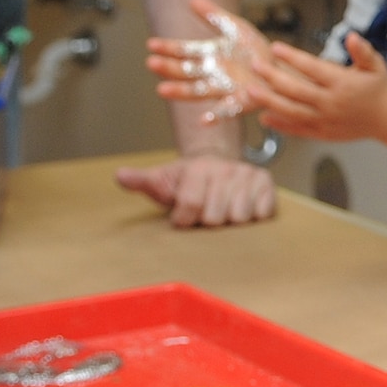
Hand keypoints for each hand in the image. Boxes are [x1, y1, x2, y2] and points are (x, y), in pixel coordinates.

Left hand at [115, 155, 275, 227]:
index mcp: (198, 168)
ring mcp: (248, 175)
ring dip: (229, 221)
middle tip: (206, 211)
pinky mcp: (267, 183)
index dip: (185, 219)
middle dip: (207, 220)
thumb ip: (141, 181)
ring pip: (239, 218)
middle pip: (215, 217)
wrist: (217, 165)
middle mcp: (225, 169)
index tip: (183, 215)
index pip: (190, 206)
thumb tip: (119, 176)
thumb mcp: (162, 180)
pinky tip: (242, 207)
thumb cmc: (188, 180)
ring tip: (223, 210)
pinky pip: (262, 214)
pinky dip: (252, 216)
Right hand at [145, 0, 275, 123]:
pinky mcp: (241, 102)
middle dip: (168, 68)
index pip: (183, 51)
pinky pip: (226, 110)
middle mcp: (212, 74)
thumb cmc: (256, 50)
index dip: (168, 48)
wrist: (281, 67)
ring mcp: (225, 89)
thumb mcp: (235, 28)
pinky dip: (215, 115)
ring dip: (180, 91)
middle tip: (151, 63)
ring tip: (162, 90)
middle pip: (186, 72)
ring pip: (198, 91)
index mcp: (209, 56)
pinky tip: (202, 120)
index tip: (151, 45)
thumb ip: (214, 15)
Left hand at [249, 34, 386, 142]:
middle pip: (296, 90)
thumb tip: (351, 36)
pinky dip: (280, 124)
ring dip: (269, 101)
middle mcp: (332, 103)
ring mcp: (326, 120)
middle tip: (255, 65)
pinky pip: (298, 129)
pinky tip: (264, 117)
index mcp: (343, 83)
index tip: (275, 47)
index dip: (292, 57)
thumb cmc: (378, 89)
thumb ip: (362, 51)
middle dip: (272, 77)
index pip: (312, 68)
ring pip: (292, 111)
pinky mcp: (324, 133)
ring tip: (250, 91)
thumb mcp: (375, 65)